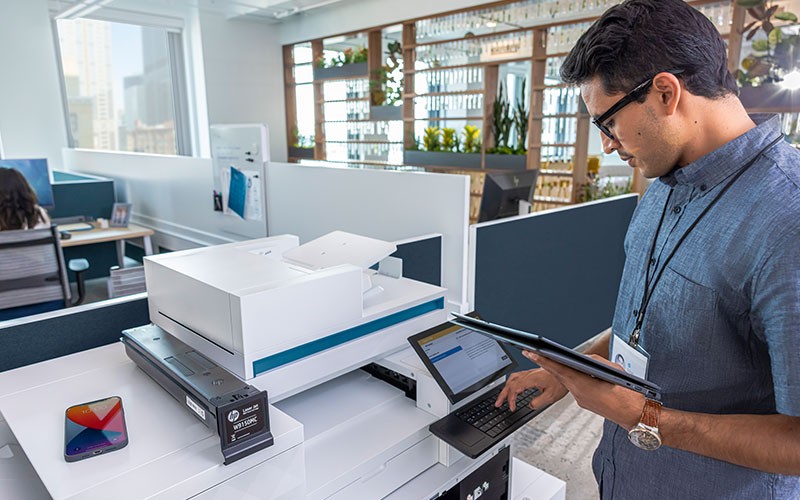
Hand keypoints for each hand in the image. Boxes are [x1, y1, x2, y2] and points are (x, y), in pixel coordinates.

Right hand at [495, 353, 568, 411]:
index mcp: (532, 379)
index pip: (515, 388)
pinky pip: (517, 376)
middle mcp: (529, 374)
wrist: (568, 372)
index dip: (510, 399)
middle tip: (498, 404)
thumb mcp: (550, 397)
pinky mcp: (532, 373)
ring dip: (506, 388)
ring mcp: (530, 373)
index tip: (511, 407)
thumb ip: (537, 402)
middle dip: (502, 394)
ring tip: (502, 397)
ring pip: (512, 378)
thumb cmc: (561, 383)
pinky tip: (512, 388)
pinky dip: (511, 383)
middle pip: (510, 383)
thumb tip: (529, 406)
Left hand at [526, 351, 643, 428]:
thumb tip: (584, 360)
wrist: (636, 416)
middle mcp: (578, 394)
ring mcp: (581, 400)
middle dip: (545, 363)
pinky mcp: (585, 403)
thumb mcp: (613, 371)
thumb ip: (595, 362)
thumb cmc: (628, 394)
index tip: (531, 352)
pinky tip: (570, 371)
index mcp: (583, 385)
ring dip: (559, 371)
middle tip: (531, 353)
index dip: (544, 360)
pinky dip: (572, 378)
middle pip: (559, 375)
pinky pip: (575, 387)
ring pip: (567, 381)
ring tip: (549, 358)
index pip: (559, 369)